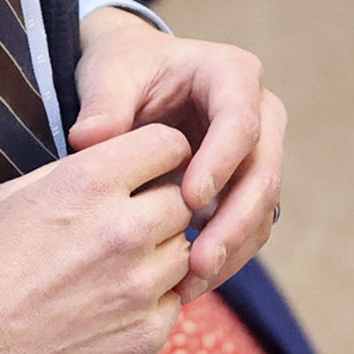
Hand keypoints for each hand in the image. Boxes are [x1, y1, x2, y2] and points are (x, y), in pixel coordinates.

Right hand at [0, 124, 192, 353]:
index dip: (162, 157)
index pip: (169, 145)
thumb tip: (120, 163)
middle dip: (158, 211)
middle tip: (124, 230)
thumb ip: (78, 173)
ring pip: (183, 255)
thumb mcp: (16, 194)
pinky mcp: (144, 336)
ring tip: (109, 274)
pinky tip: (107, 309)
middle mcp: (123, 230)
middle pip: (182, 203)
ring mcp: (138, 287)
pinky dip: (150, 305)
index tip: (150, 173)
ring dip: (157, 259)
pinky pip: (173, 305)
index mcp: (89, 182)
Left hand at [69, 8, 283, 300]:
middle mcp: (260, 113)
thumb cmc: (125, 69)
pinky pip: (248, 228)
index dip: (220, 161)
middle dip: (235, 221)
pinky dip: (225, 257)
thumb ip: (103, 103)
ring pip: (263, 208)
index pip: (240, 120)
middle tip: (200, 261)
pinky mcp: (247, 188)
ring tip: (192, 284)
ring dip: (233, 249)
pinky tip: (189, 284)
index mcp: (232, 75)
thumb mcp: (110, 72)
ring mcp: (259, 154)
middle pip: (263, 171)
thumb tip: (90, 138)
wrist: (136, 80)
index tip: (189, 200)